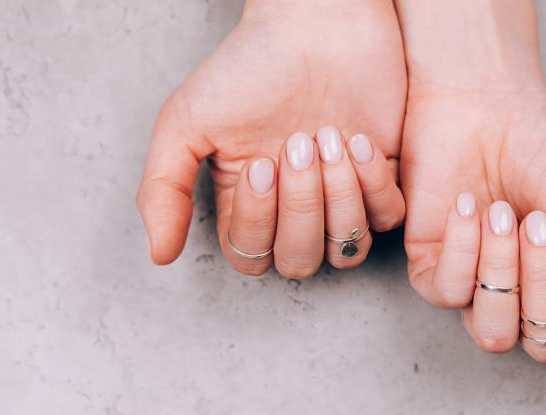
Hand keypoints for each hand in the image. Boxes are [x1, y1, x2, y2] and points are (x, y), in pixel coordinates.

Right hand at [136, 0, 405, 277]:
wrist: (316, 20)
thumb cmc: (249, 65)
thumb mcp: (185, 121)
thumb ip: (162, 190)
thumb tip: (159, 256)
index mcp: (247, 203)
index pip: (250, 255)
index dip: (257, 221)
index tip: (261, 163)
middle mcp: (294, 209)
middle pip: (299, 261)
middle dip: (302, 206)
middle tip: (298, 143)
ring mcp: (341, 197)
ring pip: (347, 248)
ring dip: (339, 196)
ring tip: (329, 135)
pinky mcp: (384, 179)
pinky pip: (386, 217)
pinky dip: (374, 183)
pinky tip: (359, 139)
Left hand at [397, 0, 545, 381]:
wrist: (486, 103)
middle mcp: (523, 299)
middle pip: (541, 346)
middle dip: (545, 285)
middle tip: (540, 222)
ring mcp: (476, 288)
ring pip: (492, 332)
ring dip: (505, 271)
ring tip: (506, 213)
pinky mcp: (430, 269)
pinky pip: (447, 293)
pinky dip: (465, 247)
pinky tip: (470, 204)